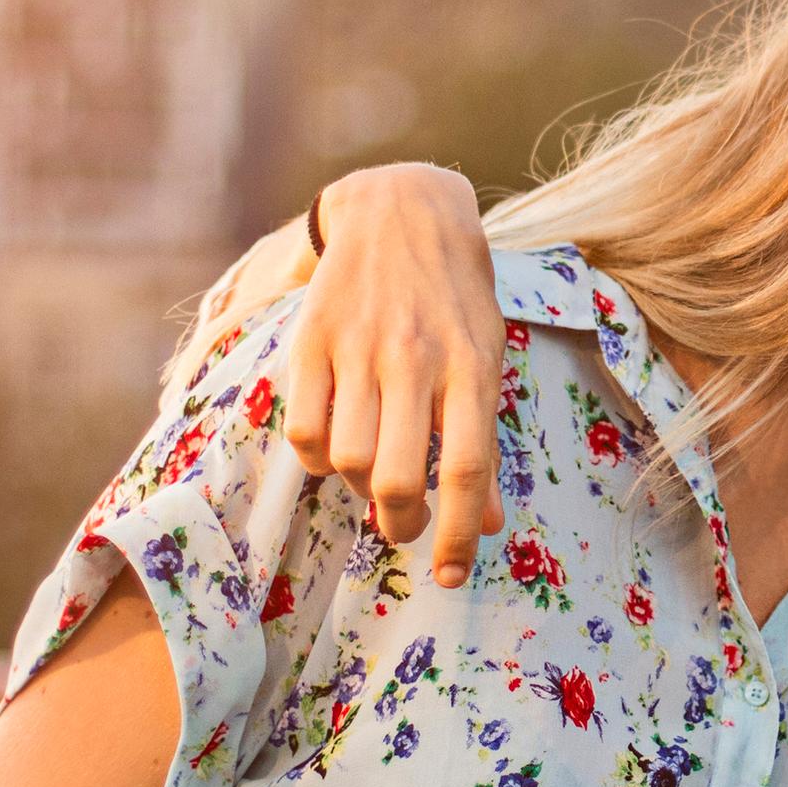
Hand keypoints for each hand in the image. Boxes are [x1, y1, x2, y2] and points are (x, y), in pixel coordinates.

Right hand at [280, 164, 506, 581]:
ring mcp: (360, 348)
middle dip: (401, 523)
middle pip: (398, 477)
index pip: (467, 470)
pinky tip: (332, 448)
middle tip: (403, 524)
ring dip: (356, 489)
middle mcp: (415, 360)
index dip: (456, 534)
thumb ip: (483, 440)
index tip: (449, 575)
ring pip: (346, 459)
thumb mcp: (485, 360)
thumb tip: (483, 524)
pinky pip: (302, 427)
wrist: (402, 212)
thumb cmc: (454, 299)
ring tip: (371, 477)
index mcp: (471, 368)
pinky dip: (314, 458)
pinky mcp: (312, 339)